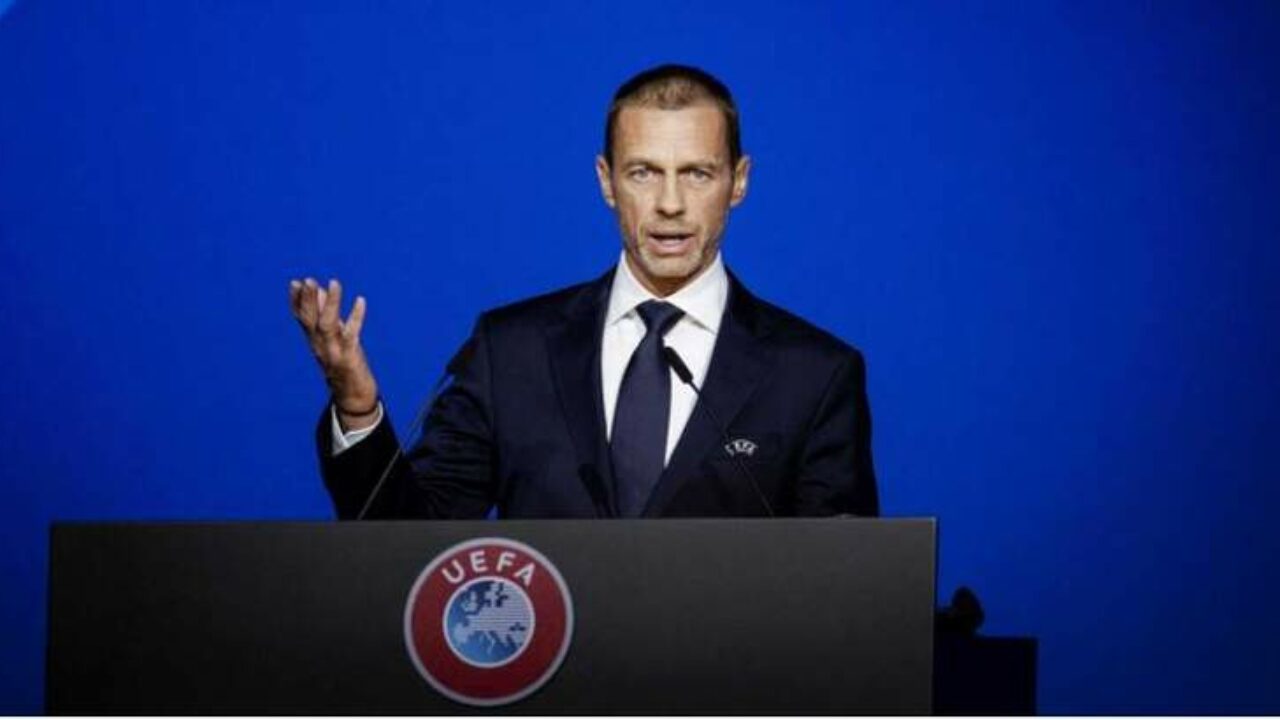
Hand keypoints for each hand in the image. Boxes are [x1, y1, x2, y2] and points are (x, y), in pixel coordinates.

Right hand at [289, 277, 379, 428]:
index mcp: (313, 341)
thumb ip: (326, 314)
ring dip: (331, 304)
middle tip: (308, 280)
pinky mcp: (349, 358)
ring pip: (327, 325)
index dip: (296, 301)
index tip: (294, 282)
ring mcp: (333, 352)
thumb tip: (322, 291)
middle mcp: (319, 346)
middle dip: (309, 300)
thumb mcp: (332, 338)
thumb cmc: (343, 363)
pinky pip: (351, 335)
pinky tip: (361, 300)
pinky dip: (356, 317)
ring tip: (334, 283)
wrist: (352, 396)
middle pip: (309, 321)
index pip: (300, 318)